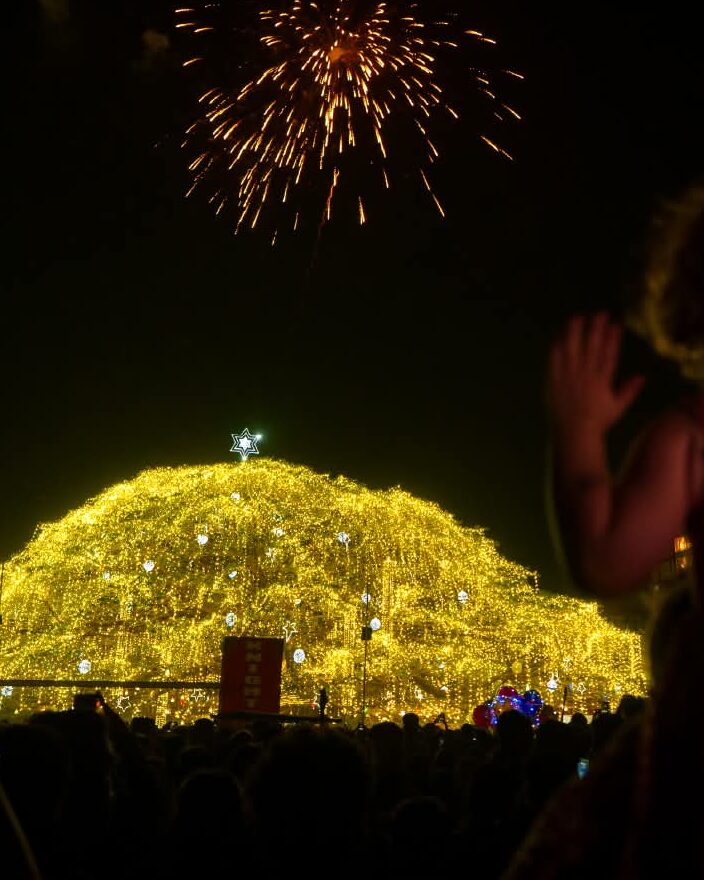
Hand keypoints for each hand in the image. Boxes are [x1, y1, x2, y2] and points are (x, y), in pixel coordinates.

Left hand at [548, 313, 644, 434]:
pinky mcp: (554, 382)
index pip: (609, 354)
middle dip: (596, 329)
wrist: (574, 434)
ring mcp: (569, 378)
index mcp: (602, 381)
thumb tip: (642, 377)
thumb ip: (629, 390)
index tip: (615, 324)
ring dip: (575, 332)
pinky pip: (554, 362)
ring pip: (573, 350)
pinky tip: (558, 337)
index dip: (613, 338)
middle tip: (599, 313)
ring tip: (576, 318)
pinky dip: (557, 349)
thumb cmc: (596, 423)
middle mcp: (587, 376)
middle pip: (592, 347)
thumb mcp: (617, 407)